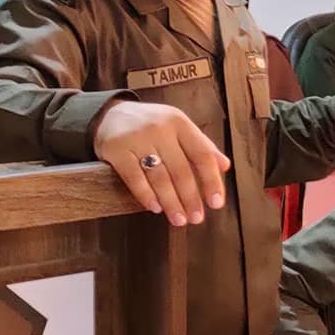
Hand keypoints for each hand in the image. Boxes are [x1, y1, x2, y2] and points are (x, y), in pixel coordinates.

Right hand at [93, 100, 229, 226]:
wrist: (110, 115)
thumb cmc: (151, 125)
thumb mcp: (177, 127)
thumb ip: (200, 145)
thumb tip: (224, 166)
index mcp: (179, 122)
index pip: (201, 154)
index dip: (211, 180)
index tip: (216, 203)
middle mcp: (160, 127)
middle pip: (181, 169)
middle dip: (191, 198)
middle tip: (196, 218)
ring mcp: (137, 138)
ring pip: (159, 177)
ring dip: (171, 202)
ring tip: (179, 219)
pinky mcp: (117, 149)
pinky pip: (134, 178)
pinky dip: (146, 195)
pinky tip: (155, 208)